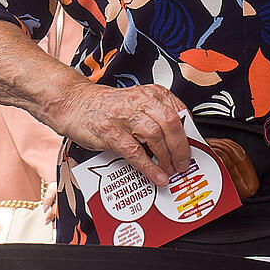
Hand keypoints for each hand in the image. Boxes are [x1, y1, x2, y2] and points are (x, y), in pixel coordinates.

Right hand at [46, 82, 190, 186]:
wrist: (75, 104)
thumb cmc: (108, 107)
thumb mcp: (138, 104)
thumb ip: (158, 117)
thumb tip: (180, 142)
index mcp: (151, 94)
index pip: (179, 112)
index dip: (189, 134)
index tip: (194, 149)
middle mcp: (140, 101)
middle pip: (171, 123)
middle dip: (181, 147)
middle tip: (184, 163)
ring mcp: (124, 116)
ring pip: (155, 136)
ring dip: (166, 158)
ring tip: (169, 170)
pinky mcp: (110, 132)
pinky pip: (134, 152)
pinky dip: (148, 167)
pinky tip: (156, 175)